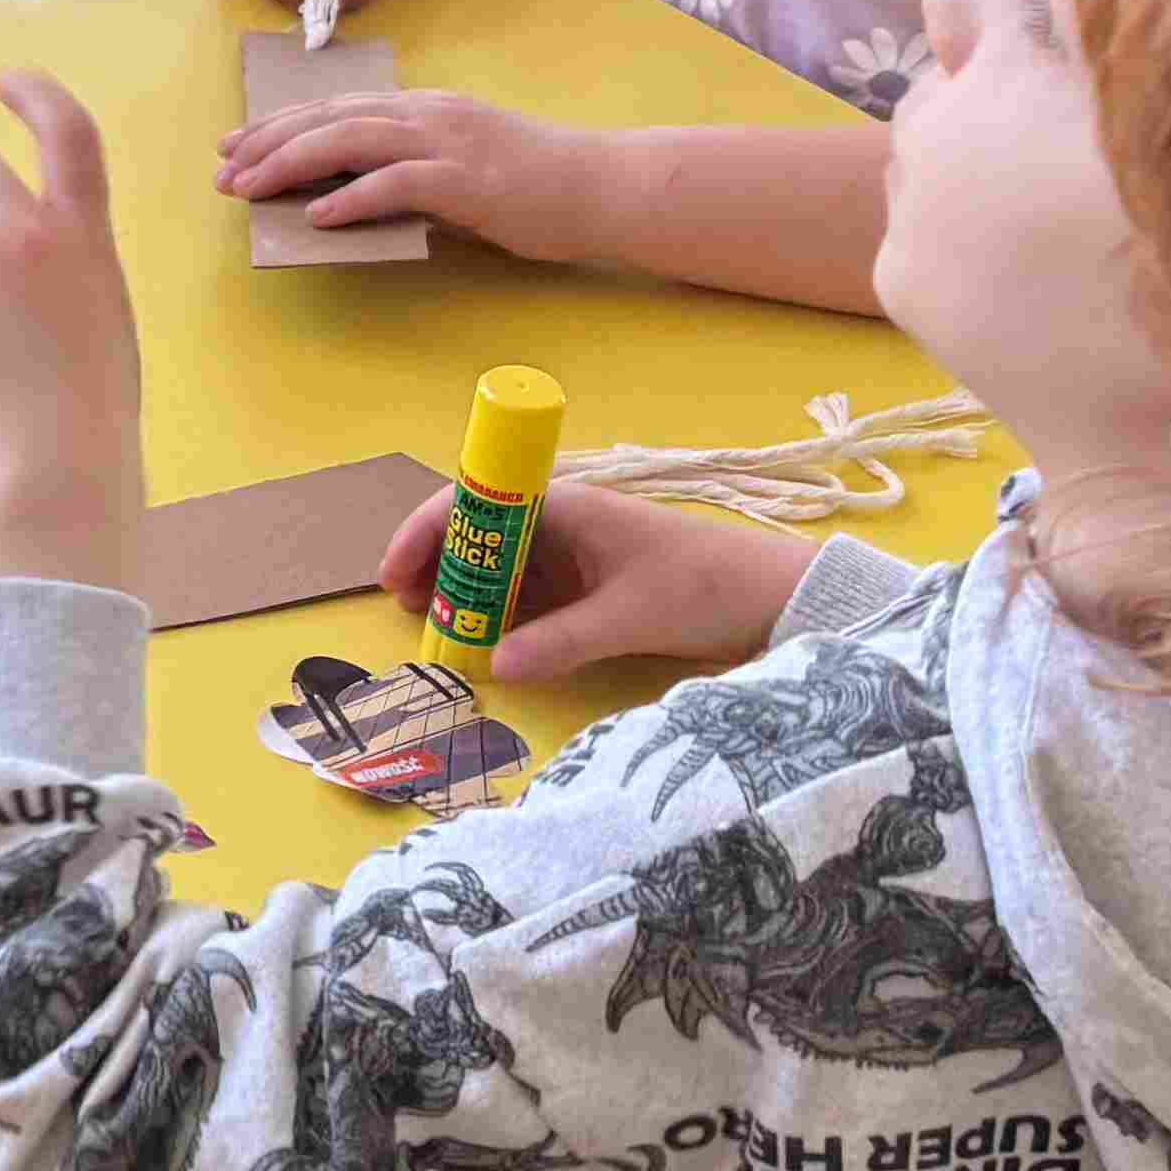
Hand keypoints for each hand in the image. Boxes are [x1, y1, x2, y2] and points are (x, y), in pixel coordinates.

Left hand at [219, 91, 620, 259]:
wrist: (601, 187)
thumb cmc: (530, 187)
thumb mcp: (456, 171)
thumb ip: (403, 176)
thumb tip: (340, 198)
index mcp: (423, 109)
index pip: (337, 108)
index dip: (280, 125)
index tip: (235, 144)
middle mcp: (428, 114)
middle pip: (331, 118)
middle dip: (269, 142)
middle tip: (224, 168)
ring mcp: (449, 142)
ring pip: (353, 141)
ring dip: (293, 164)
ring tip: (250, 187)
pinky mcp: (469, 180)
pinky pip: (398, 184)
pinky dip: (352, 198)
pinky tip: (317, 216)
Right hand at [381, 481, 811, 686]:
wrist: (775, 598)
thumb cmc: (704, 587)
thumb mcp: (629, 616)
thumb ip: (559, 642)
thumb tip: (493, 667)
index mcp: (565, 508)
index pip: (472, 504)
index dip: (425, 534)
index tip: (394, 578)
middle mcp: (560, 525)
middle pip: (477, 537)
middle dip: (438, 571)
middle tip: (413, 614)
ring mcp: (574, 556)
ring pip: (499, 570)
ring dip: (468, 598)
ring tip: (442, 632)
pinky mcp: (589, 588)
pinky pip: (529, 597)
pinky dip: (502, 617)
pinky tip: (488, 645)